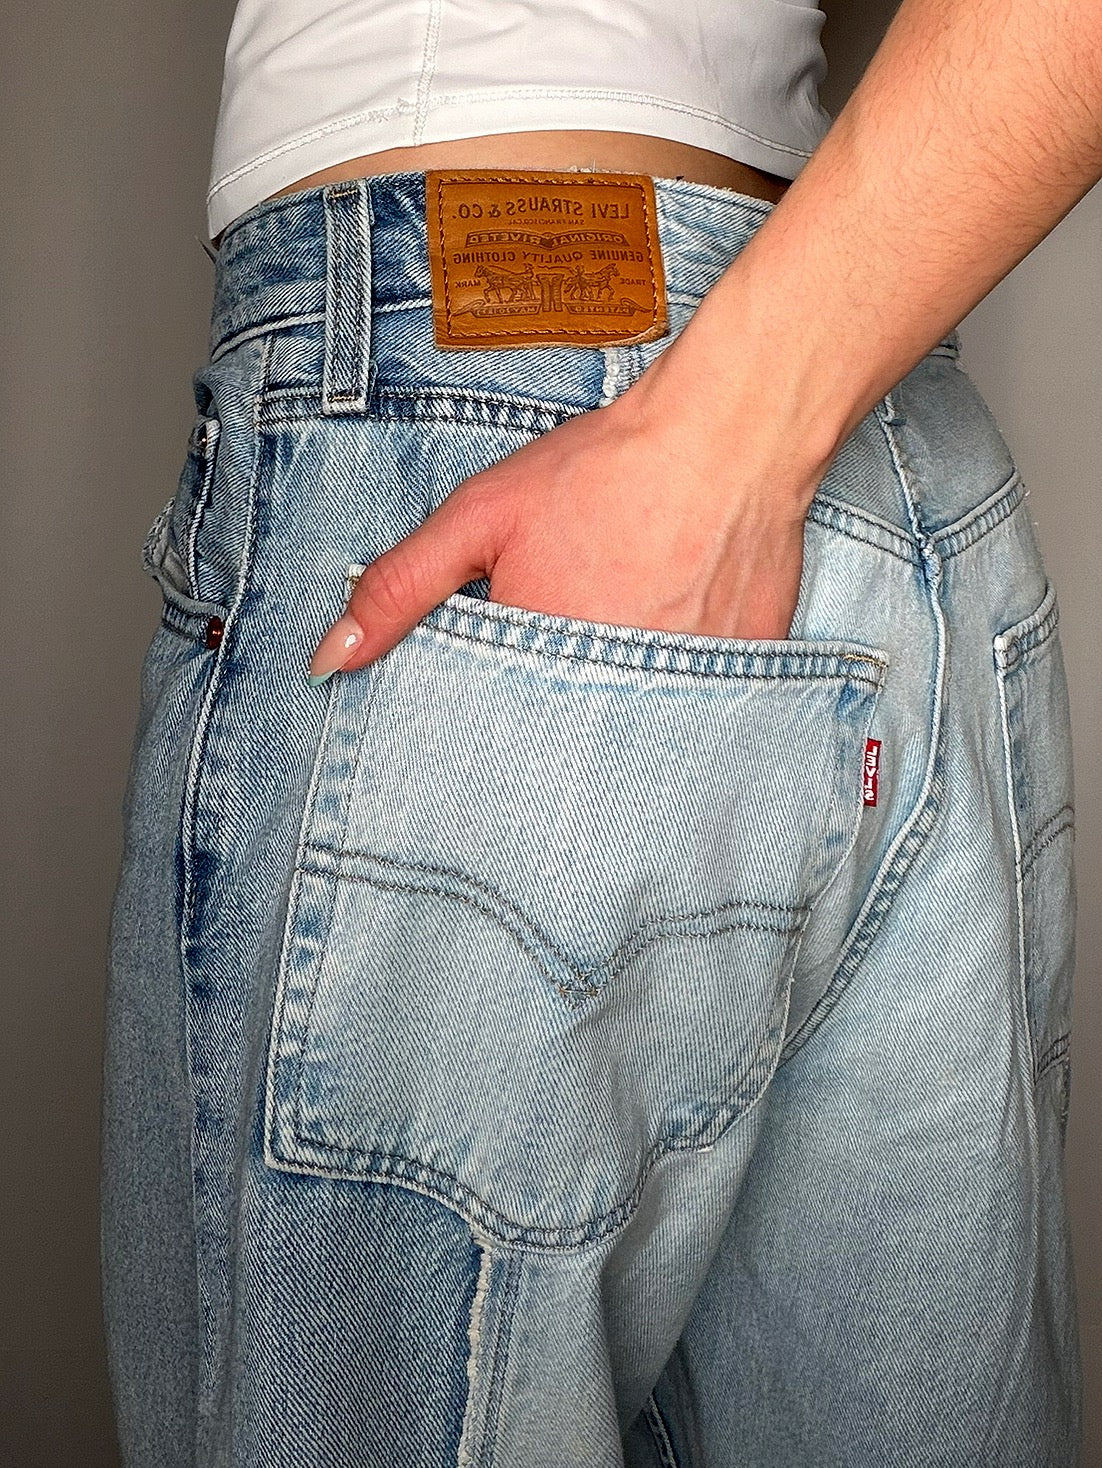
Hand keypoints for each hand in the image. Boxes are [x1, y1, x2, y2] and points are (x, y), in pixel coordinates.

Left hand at [306, 355, 815, 681]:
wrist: (729, 436)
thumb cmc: (602, 471)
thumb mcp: (480, 520)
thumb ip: (399, 591)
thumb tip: (327, 660)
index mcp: (537, 668)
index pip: (494, 730)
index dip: (495, 698)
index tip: (508, 662)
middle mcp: (611, 696)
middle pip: (564, 734)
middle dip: (558, 694)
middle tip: (582, 617)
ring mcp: (682, 695)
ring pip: (630, 724)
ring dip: (619, 692)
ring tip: (632, 613)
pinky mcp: (737, 682)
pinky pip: (694, 706)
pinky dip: (680, 680)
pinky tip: (679, 619)